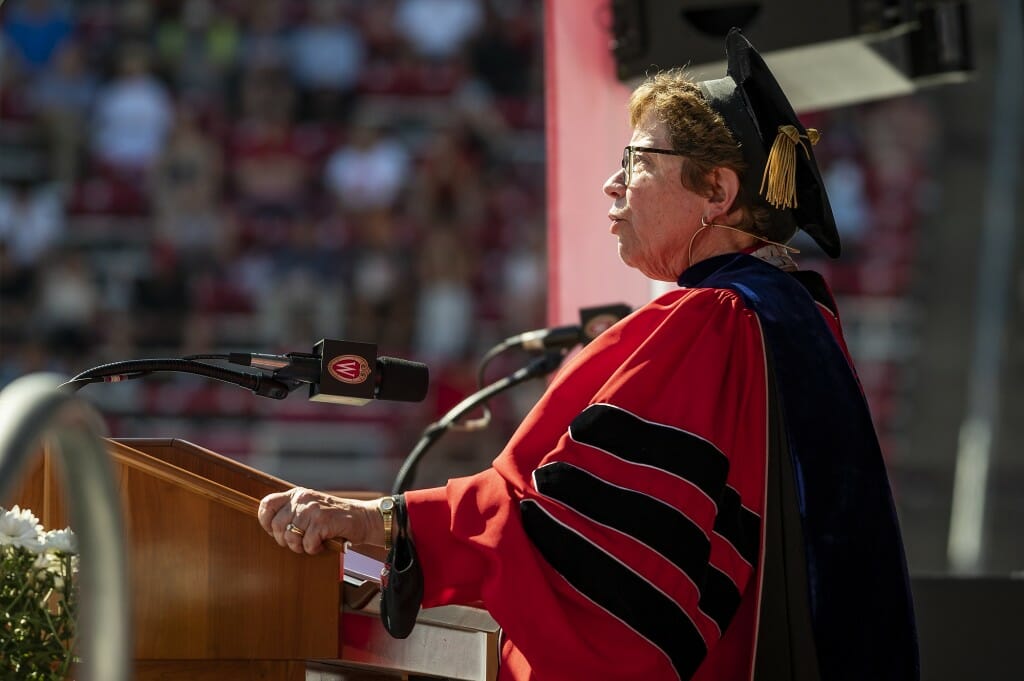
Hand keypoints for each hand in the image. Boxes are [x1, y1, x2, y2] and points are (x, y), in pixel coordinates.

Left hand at [257, 487, 378, 554]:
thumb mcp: (310, 508)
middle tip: (300, 542)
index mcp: (297, 494)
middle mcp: (302, 499)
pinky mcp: (323, 521)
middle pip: (277, 526)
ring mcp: (312, 509)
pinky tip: (323, 543)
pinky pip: (308, 544)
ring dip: (301, 547)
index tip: (277, 532)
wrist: (362, 518)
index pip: (267, 504)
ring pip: (291, 537)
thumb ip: (292, 512)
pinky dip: (315, 549)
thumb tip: (270, 528)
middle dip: (286, 541)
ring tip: (313, 543)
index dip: (266, 522)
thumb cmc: (334, 518)